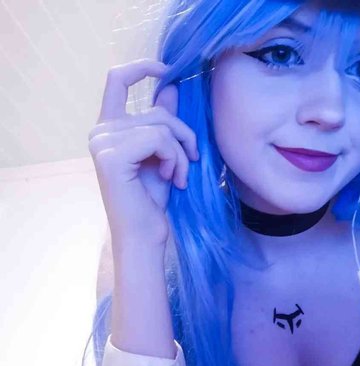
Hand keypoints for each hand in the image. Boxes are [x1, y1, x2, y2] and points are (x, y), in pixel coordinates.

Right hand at [88, 58, 198, 245]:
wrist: (144, 235)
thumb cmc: (152, 200)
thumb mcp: (163, 155)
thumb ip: (163, 122)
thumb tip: (171, 88)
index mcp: (109, 129)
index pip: (117, 80)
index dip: (142, 68)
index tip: (168, 71)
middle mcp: (100, 132)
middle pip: (156, 111)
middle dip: (183, 135)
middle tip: (192, 161)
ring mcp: (102, 142)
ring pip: (161, 126)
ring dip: (181, 152)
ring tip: (180, 176)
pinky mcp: (112, 155)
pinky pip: (158, 139)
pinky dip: (175, 158)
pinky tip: (172, 179)